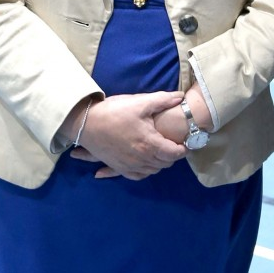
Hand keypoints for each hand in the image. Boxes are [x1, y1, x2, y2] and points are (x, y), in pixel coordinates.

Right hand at [71, 92, 187, 180]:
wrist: (87, 123)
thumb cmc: (115, 111)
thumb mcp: (140, 102)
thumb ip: (162, 100)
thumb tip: (181, 96)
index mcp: (149, 144)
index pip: (173, 154)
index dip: (183, 149)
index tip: (186, 142)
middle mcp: (141, 159)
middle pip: (164, 163)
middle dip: (172, 155)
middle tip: (176, 144)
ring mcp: (128, 166)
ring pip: (151, 171)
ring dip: (159, 163)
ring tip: (162, 152)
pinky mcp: (117, 167)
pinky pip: (136, 176)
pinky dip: (144, 171)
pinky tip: (145, 165)